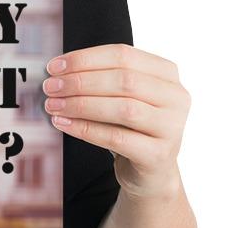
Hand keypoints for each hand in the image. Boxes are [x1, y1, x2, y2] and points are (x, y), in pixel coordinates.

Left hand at [43, 43, 190, 198]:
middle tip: (50, 87)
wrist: (150, 172)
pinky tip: (64, 124)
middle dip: (81, 82)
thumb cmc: (131, 128)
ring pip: (123, 108)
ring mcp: (171, 127)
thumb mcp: (122, 98)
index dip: (85, 59)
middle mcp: (176, 97)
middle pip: (124, 80)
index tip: (54, 66)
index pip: (123, 55)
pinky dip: (86, 129)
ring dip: (81, 105)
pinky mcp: (159, 155)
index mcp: (167, 74)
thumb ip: (100, 80)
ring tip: (53, 106)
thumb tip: (57, 72)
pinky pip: (117, 138)